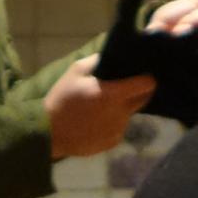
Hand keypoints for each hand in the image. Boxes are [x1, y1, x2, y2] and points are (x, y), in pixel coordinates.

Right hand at [45, 57, 160, 158]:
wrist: (49, 132)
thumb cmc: (62, 99)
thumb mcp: (76, 72)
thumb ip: (98, 60)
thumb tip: (113, 54)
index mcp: (114, 94)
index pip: (148, 85)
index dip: (147, 79)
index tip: (141, 76)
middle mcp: (122, 114)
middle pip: (143, 100)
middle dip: (137, 93)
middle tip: (122, 89)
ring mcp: (118, 130)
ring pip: (129, 115)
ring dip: (122, 109)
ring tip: (102, 107)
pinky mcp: (113, 142)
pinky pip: (119, 128)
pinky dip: (113, 124)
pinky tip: (97, 122)